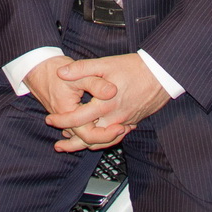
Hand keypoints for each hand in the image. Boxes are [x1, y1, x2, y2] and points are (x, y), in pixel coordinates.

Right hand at [23, 56, 118, 150]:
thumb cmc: (55, 70)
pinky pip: (82, 129)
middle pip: (88, 140)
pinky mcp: (69, 115)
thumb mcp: (77, 75)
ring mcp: (67, 119)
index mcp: (69, 113)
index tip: (122, 126)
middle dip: (108, 137)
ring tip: (121, 130)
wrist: (37, 68)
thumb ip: (95, 83)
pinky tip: (109, 124)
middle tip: (125, 129)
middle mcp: (66, 121)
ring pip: (85, 137)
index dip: (107, 134)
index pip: (89, 135)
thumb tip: (113, 92)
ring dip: (103, 136)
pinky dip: (96, 129)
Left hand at [46, 54, 169, 151]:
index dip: (61, 121)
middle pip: (89, 138)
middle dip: (72, 143)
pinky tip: (96, 140)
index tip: (51, 119)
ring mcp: (124, 122)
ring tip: (72, 147)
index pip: (77, 119)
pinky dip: (102, 142)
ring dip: (86, 146)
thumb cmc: (134, 68)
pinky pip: (114, 138)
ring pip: (102, 142)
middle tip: (58, 144)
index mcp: (105, 104)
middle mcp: (115, 117)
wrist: (161, 74)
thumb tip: (61, 72)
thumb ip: (82, 69)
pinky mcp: (132, 123)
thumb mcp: (105, 64)